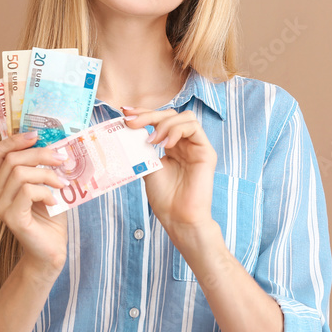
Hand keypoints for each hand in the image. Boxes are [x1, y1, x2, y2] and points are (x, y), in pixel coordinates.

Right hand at [0, 130, 70, 272]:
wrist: (51, 249)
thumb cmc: (49, 216)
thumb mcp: (45, 184)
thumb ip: (42, 166)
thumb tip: (55, 143)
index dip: (14, 139)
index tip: (37, 135)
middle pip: (12, 159)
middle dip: (40, 154)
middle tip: (62, 159)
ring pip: (20, 174)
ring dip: (46, 175)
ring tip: (61, 185)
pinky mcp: (11, 218)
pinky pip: (28, 192)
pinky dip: (46, 192)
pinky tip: (54, 201)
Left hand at [121, 106, 216, 238]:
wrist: (178, 218)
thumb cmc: (164, 198)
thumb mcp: (147, 166)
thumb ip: (141, 146)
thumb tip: (128, 126)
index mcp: (171, 146)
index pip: (160, 120)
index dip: (143, 112)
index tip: (125, 113)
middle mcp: (184, 143)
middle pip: (170, 114)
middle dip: (148, 115)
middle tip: (131, 122)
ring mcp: (196, 146)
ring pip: (184, 117)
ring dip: (164, 123)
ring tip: (152, 141)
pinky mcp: (206, 152)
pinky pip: (194, 127)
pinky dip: (177, 130)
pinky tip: (166, 145)